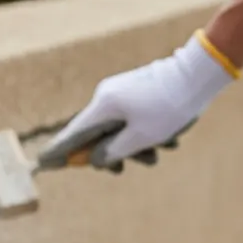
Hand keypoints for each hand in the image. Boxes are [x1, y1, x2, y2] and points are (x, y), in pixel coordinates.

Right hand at [38, 33, 236, 172]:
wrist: (200, 73)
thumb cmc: (170, 105)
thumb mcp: (141, 137)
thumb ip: (113, 151)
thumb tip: (95, 158)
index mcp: (103, 106)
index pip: (73, 134)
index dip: (59, 151)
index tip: (42, 163)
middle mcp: (107, 97)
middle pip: (97, 133)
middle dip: (112, 153)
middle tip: (123, 169)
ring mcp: (122, 91)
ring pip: (119, 127)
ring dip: (136, 144)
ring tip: (163, 149)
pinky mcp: (137, 90)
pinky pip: (132, 117)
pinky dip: (145, 131)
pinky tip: (170, 136)